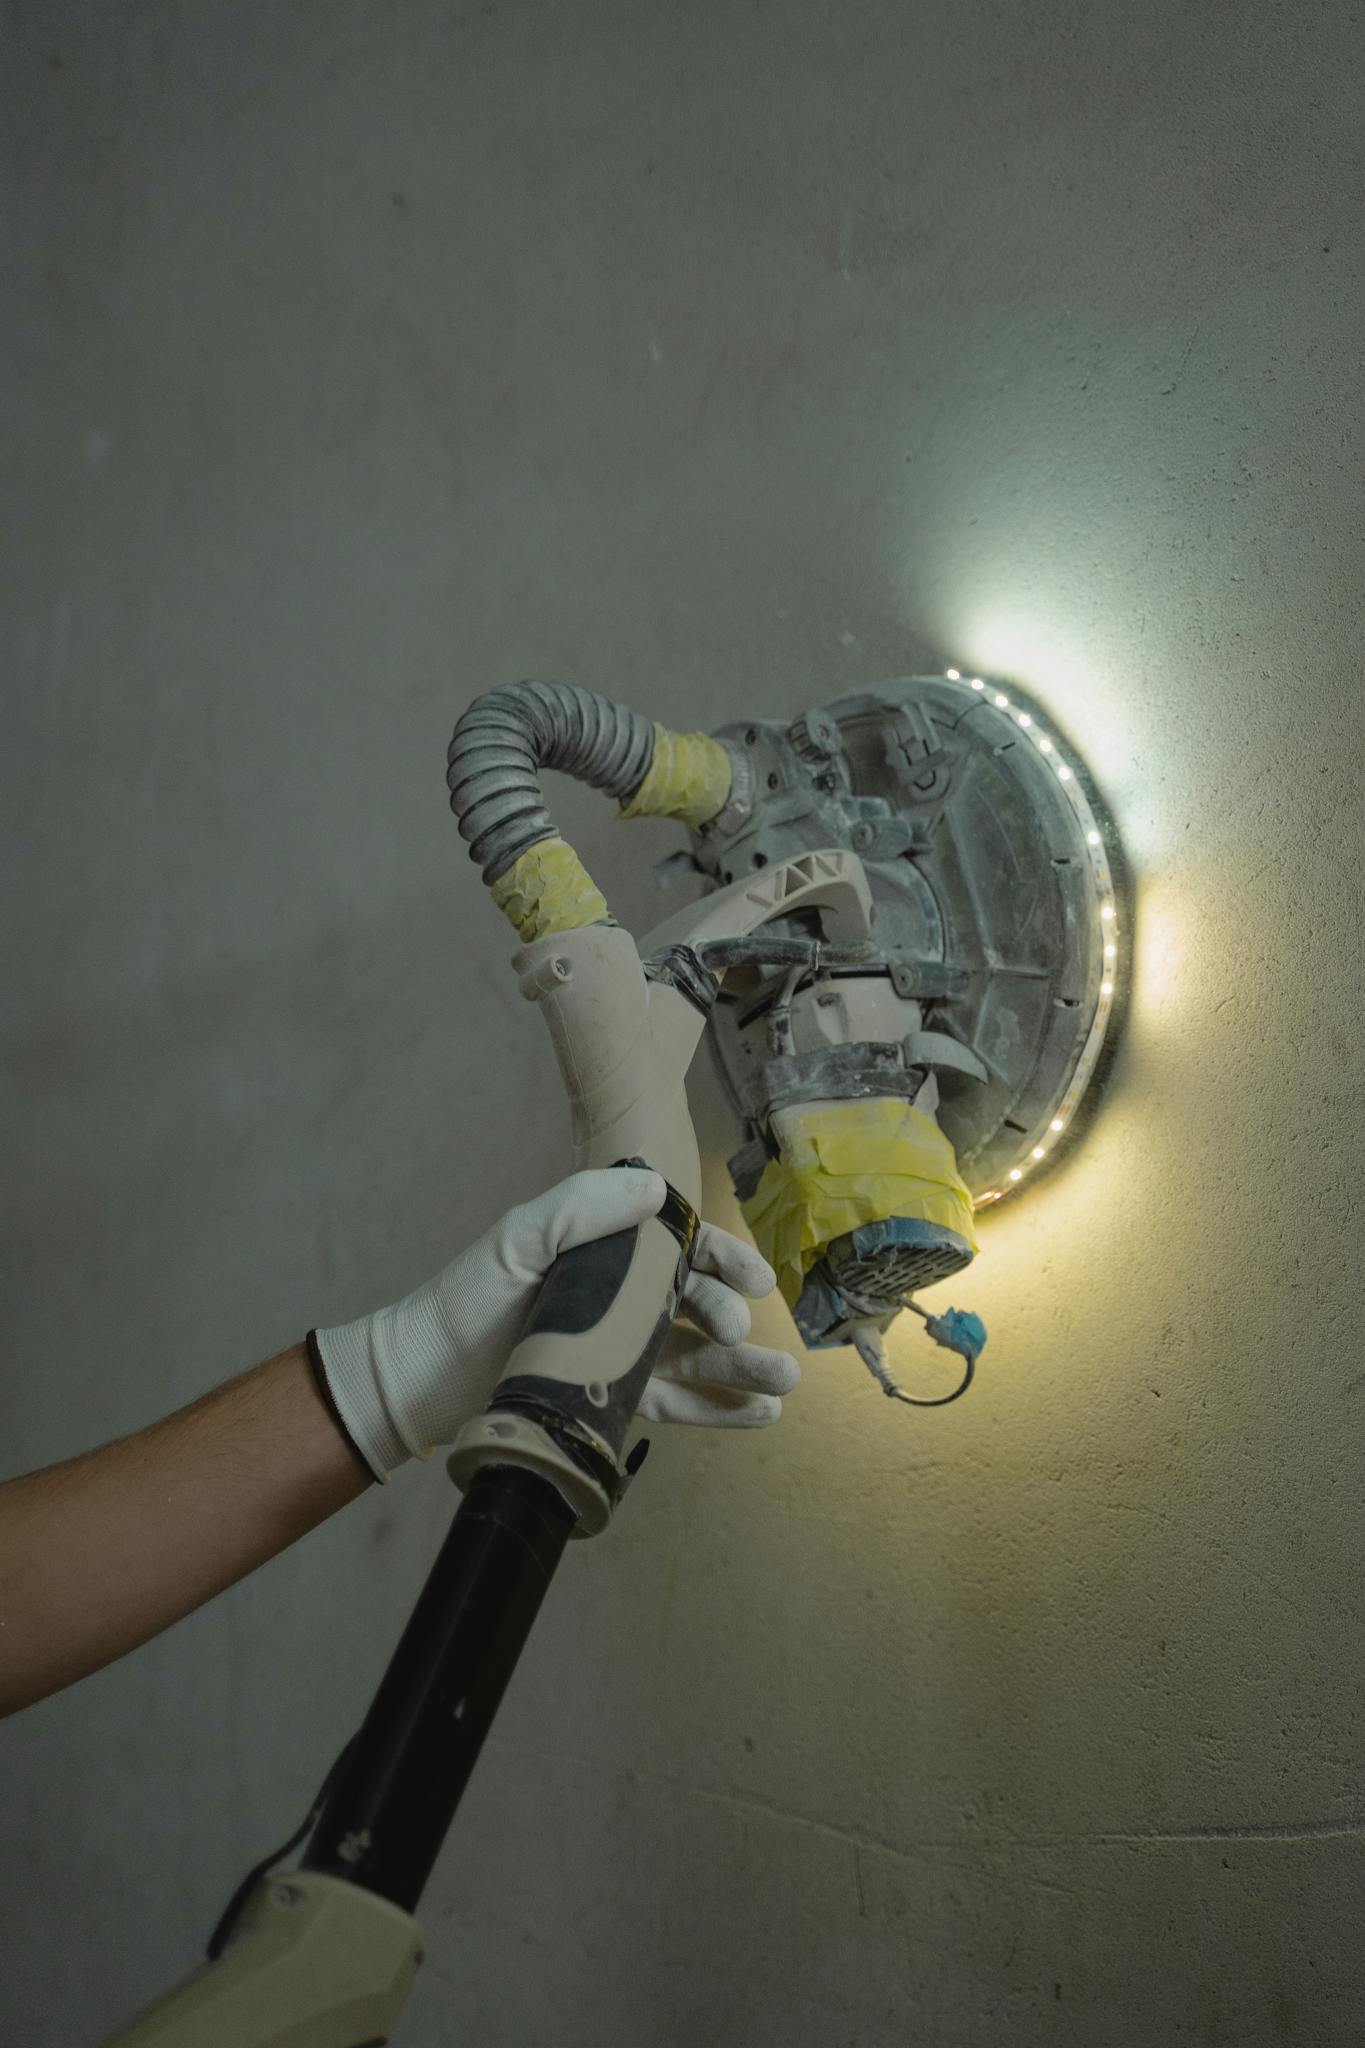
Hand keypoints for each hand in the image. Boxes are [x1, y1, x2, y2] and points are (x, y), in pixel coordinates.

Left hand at [314, 1168, 799, 1480]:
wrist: (418, 1379)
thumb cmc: (468, 1300)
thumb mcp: (520, 1238)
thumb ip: (583, 1206)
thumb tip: (660, 1191)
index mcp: (601, 1251)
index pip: (678, 1247)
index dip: (722, 1259)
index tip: (755, 1280)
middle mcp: (615, 1297)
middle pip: (693, 1304)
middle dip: (733, 1321)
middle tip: (751, 1341)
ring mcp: (613, 1350)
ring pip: (691, 1356)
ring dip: (741, 1371)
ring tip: (782, 1388)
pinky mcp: (607, 1398)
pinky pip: (671, 1400)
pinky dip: (715, 1409)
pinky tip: (756, 1416)